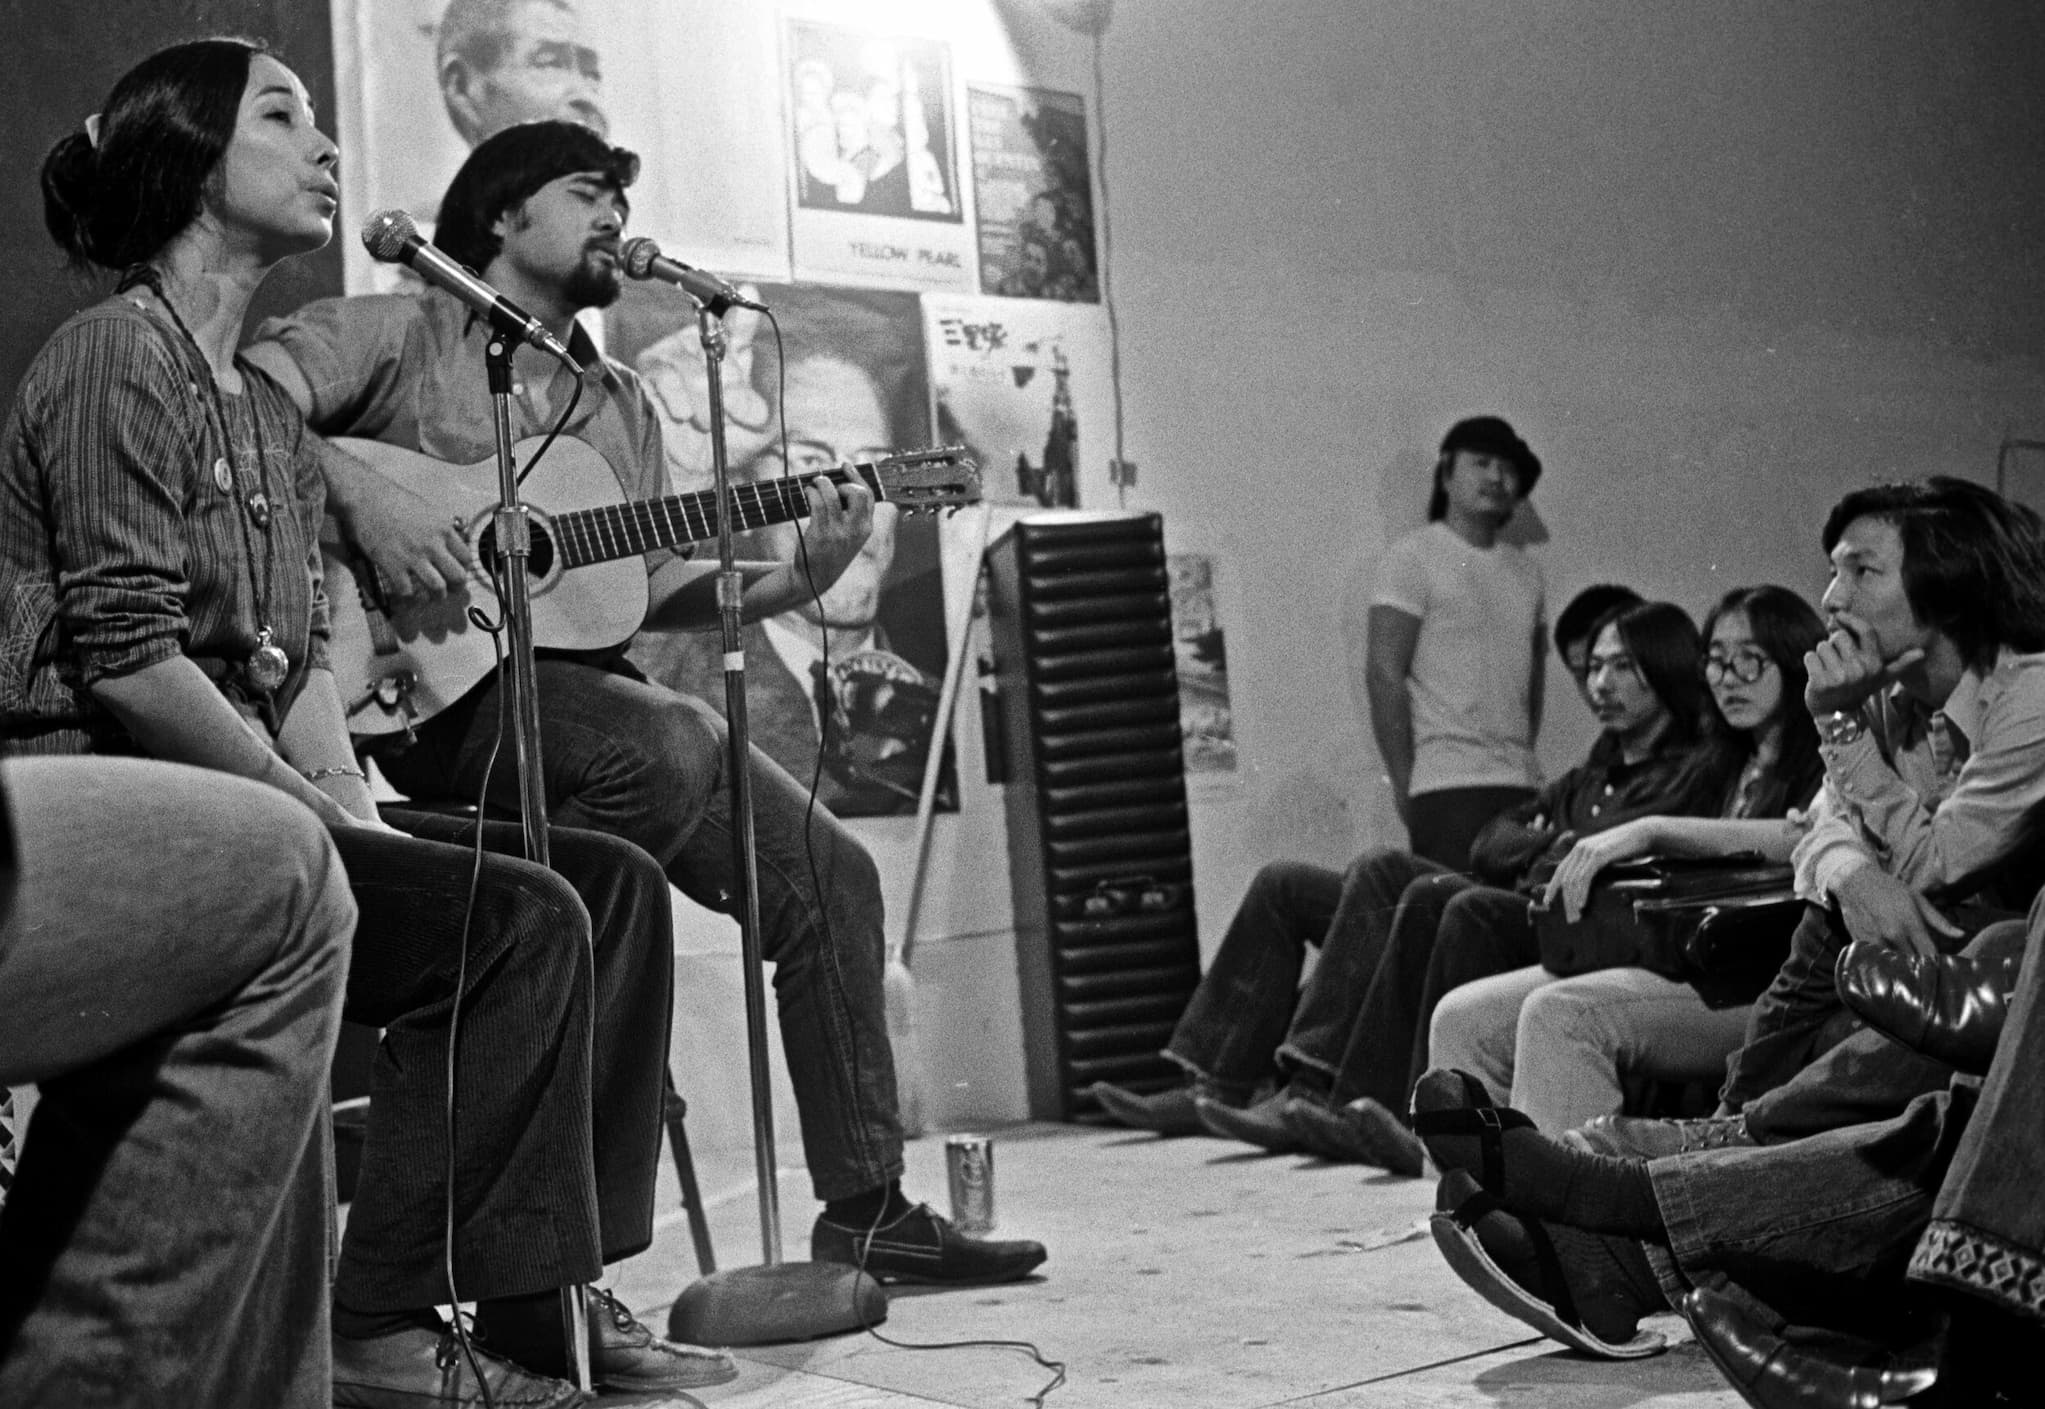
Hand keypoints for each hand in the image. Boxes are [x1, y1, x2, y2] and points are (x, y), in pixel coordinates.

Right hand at [340, 469, 473, 598]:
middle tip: (450, 589)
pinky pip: (408, 591)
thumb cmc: (396, 500)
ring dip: (437, 596)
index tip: (457, 571)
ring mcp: (413, 556)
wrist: (367, 497)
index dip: (463, 568)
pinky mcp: (393, 565)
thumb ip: (442, 527)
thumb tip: (453, 539)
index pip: (466, 557)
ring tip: (433, 597)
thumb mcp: (429, 509)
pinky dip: (410, 596)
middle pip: (457, 576)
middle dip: (456, 587)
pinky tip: (408, 593)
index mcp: (443, 530)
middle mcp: (432, 545)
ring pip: (437, 587)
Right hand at [636, 308, 772, 492]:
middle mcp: (701, 346)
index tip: (751, 294)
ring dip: (702, 400)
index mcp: (731, 350)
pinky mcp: (648, 371)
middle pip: (716, 345)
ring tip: (704, 422)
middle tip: (732, 411)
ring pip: (691, 365)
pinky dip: (677, 398)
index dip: (744, 310)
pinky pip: (663, 374)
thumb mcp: (749, 426)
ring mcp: (674, 355)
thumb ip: (753, 409)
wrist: (690, 469)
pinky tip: (683, 415)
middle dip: (728, 383)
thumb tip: (755, 407)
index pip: (738, 321)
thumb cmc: (722, 441)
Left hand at [790, 474, 876, 590]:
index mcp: (866, 528)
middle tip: (831, 485)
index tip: (846, 465)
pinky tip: (807, 492)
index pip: (869, 496)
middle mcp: (855, 530)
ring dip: (822, 483)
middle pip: (857, 493)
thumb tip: (845, 481)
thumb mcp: (850, 536)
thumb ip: (852, 514)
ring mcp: (838, 532)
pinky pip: (817, 502)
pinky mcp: (820, 534)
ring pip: (833, 494)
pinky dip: (811, 492)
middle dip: (843, 482)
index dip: (858, 477)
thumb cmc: (830, 551)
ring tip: (815, 483)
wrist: (813, 578)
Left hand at [1543, 817, 1656, 922]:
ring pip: (1573, 880)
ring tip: (1576, 916)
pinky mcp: (1598, 854)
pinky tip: (1581, 904)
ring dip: (1572, 901)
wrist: (1644, 833)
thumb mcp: (1607, 856)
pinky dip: (1581, 892)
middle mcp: (1580, 848)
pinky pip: (1584, 877)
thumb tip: (1592, 884)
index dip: (1552, 887)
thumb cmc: (1629, 847)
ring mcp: (1588, 850)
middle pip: (1565, 879)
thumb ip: (1596, 865)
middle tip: (1570, 918)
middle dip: (1564, 901)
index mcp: (1580, 848)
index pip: (1560, 870)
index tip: (1547, 903)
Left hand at [1804, 610, 1924, 716]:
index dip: (1851, 620)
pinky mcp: (1820, 682)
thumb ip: (1901, 664)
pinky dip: (1810, 663)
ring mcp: (1840, 676)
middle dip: (1833, 645)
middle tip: (1837, 662)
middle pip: (1838, 636)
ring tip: (1829, 670)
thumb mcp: (1882, 677)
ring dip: (1821, 656)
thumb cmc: (1859, 690)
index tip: (1838, 615)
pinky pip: (1809, 657)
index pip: (1866, 631)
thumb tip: (1922, 653)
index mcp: (1874, 664)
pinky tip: (1818, 675)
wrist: (1838, 715)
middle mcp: (1859, 669)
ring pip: (1822, 646)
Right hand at [1832, 864, 1961, 959]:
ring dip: (1900, 967)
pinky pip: (1875, 960)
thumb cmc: (1889, 888)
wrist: (1854, 881)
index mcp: (1910, 924)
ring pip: (1893, 964)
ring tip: (1907, 971)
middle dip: (1919, 967)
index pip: (1929, 954)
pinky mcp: (1860, 942)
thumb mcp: (1917, 899)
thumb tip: (1961, 935)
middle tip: (1925, 970)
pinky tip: (1887, 964)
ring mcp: (1875, 940)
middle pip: (1912, 962)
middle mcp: (1893, 935)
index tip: (1940, 966)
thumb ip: (1938, 920)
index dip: (1936, 963)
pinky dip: (1882, 963)